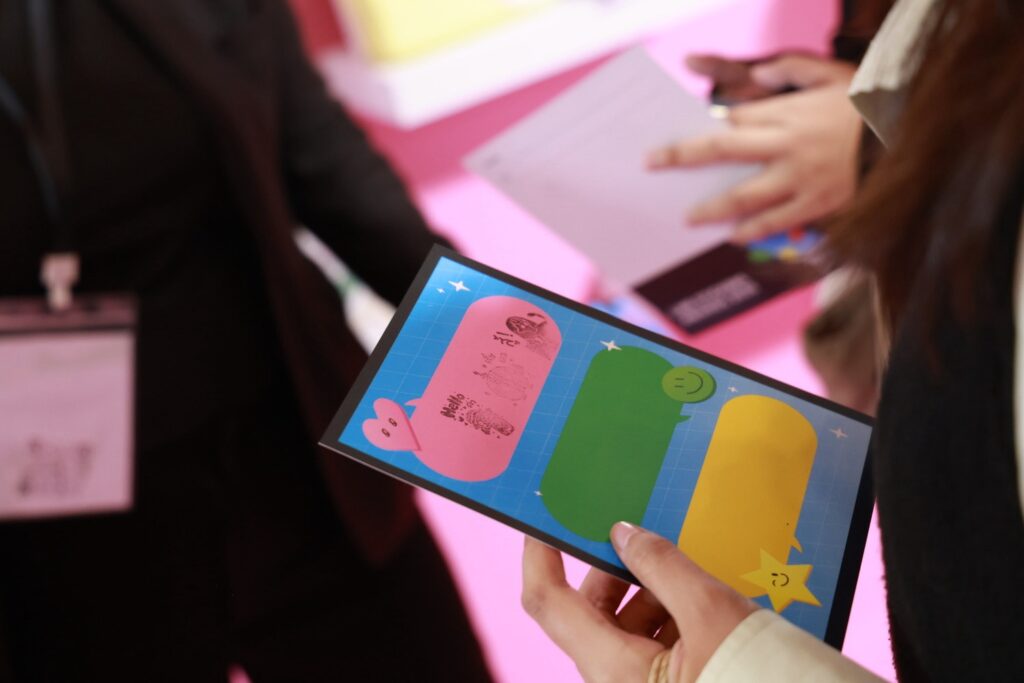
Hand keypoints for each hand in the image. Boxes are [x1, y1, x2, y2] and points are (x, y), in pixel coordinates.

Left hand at [522, 523, 756, 682]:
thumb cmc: (763, 681)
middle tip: (647, 537)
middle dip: (619, 571)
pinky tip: (707, 603)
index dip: (539, 556)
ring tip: (693, 574)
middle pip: (593, 613)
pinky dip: (672, 618)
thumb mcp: (712, 612)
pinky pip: (652, 647)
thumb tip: (625, 533)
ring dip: (653, 594)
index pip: (548, 602)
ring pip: (626, 628)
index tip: (541, 518)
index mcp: (613, 672)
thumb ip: (662, 566)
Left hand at [648, 54, 861, 241]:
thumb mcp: (834, 74)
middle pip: (721, 150)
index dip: (704, 131)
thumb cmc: (870, 104)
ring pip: (743, 195)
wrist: (912, 137)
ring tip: (688, 217)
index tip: (678, 140)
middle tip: (652, 163)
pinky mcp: (818, 203)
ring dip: (710, 207)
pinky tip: (732, 237)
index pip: (732, 122)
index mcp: (788, 112)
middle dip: (681, 156)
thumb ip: (792, 69)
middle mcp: (787, 145)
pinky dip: (752, 231)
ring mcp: (801, 177)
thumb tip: (757, 75)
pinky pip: (776, 221)